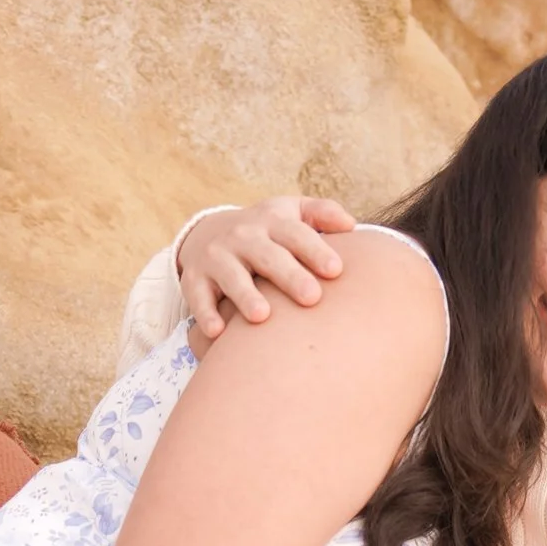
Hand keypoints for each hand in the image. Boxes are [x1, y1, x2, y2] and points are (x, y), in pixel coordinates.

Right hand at [177, 198, 356, 342]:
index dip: (315, 251)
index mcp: (272, 222)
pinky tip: (217, 333)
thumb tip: (351, 225)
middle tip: (312, 298)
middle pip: (268, 256)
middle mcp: (243, 237)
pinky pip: (199, 298)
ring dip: (245, 295)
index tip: (336, 271)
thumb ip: (322, 213)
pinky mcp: (195, 279)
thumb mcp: (291, 213)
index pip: (296, 234)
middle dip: (289, 276)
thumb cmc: (267, 232)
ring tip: (262, 316)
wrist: (208, 234)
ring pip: (231, 276)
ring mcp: (217, 257)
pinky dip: (205, 314)